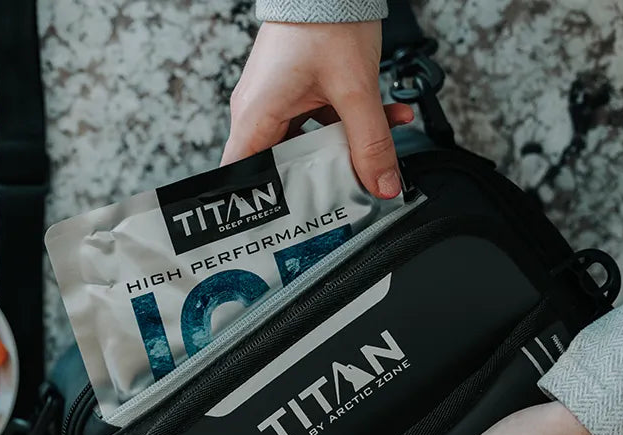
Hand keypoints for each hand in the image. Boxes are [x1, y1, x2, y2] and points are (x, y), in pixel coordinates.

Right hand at [222, 21, 413, 198]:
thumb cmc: (324, 21)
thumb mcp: (355, 90)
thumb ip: (371, 142)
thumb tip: (382, 184)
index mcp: (255, 116)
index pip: (240, 178)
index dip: (256, 206)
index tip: (280, 224)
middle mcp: (256, 111)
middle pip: (277, 166)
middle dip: (314, 178)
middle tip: (339, 195)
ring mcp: (274, 99)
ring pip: (303, 143)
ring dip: (339, 147)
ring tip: (371, 150)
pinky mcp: (292, 88)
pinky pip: (315, 120)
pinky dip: (345, 123)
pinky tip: (381, 119)